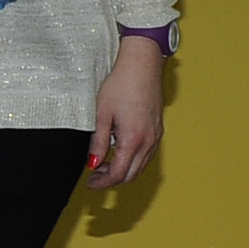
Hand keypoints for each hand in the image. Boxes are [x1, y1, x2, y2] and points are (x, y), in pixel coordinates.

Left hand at [86, 37, 164, 188]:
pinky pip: (146, 155)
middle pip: (131, 174)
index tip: (90, 182)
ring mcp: (156, 136)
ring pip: (140, 166)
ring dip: (122, 170)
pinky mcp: (158, 129)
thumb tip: (92, 163)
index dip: (102, 182)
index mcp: (133, 139)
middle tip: (94, 175)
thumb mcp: (102, 114)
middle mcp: (148, 141)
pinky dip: (132, 160)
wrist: (142, 65)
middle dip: (112, 180)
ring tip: (104, 163)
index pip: (118, 174)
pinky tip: (119, 151)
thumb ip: (98, 142)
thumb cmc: (121, 84)